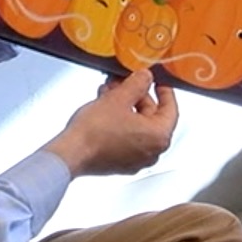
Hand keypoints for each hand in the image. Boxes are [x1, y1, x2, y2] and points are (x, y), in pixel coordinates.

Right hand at [42, 68, 178, 176]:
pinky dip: (119, 121)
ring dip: (125, 106)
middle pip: (151, 117)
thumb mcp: (119, 98)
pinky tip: (105, 108)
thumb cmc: (95, 132)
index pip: (171, 109)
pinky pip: (126, 137)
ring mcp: (136, 160)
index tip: (159, 81)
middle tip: (126, 82)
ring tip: (110, 91)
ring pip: (136, 126)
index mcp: (159, 137)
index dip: (164, 91)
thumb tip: (146, 77)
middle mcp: (152, 152)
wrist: (70, 154)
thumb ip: (137, 84)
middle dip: (137, 96)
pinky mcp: (120, 163)